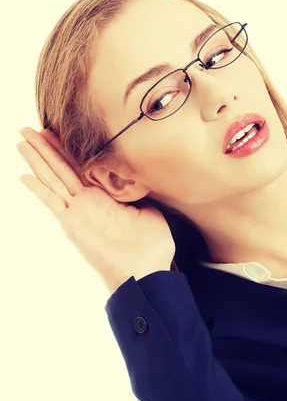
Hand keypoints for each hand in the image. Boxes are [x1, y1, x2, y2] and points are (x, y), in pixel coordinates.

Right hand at [16, 127, 174, 289]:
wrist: (146, 272)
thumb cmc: (151, 246)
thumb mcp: (150, 209)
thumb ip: (140, 191)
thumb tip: (144, 175)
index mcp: (105, 196)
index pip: (80, 165)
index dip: (66, 148)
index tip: (54, 130)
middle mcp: (88, 201)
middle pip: (60, 167)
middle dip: (44, 147)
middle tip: (26, 129)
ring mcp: (78, 212)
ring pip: (53, 178)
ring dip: (36, 160)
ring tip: (20, 142)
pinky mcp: (72, 224)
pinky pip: (52, 202)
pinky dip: (38, 189)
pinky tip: (24, 176)